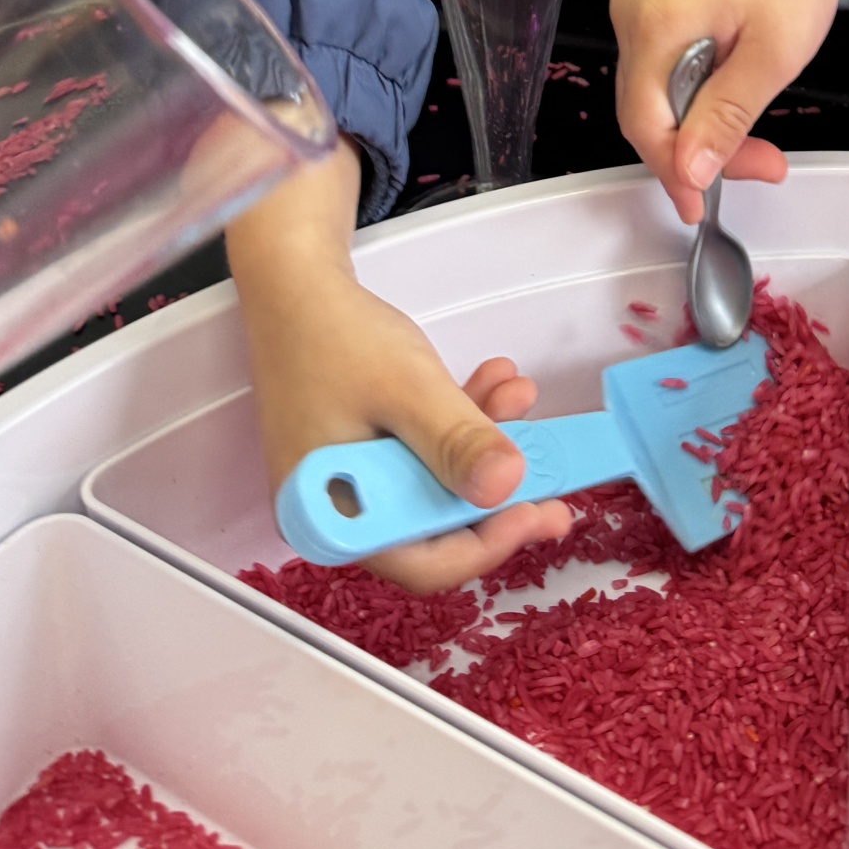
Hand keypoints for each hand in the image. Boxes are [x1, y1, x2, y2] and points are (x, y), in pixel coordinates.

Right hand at [225, 138, 572, 588]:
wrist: (294, 284)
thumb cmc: (335, 336)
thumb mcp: (407, 389)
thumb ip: (457, 442)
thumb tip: (507, 488)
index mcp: (333, 519)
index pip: (420, 564)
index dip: (485, 545)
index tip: (535, 512)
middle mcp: (339, 512)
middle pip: (433, 527)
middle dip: (494, 489)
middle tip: (553, 471)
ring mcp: (352, 481)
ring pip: (436, 485)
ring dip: (483, 444)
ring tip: (518, 396)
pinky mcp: (364, 449)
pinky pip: (423, 453)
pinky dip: (460, 423)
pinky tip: (492, 384)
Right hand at [613, 0, 848, 220]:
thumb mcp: (772, 56)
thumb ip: (724, 117)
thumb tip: (689, 172)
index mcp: (653, 19)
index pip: (644, 122)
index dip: (673, 171)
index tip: (701, 205)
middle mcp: (633, 7)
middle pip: (647, 110)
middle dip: (699, 150)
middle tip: (762, 165)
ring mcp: (642, 0)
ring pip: (657, 91)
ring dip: (703, 124)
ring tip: (761, 140)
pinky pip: (666, 65)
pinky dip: (699, 93)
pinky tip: (738, 99)